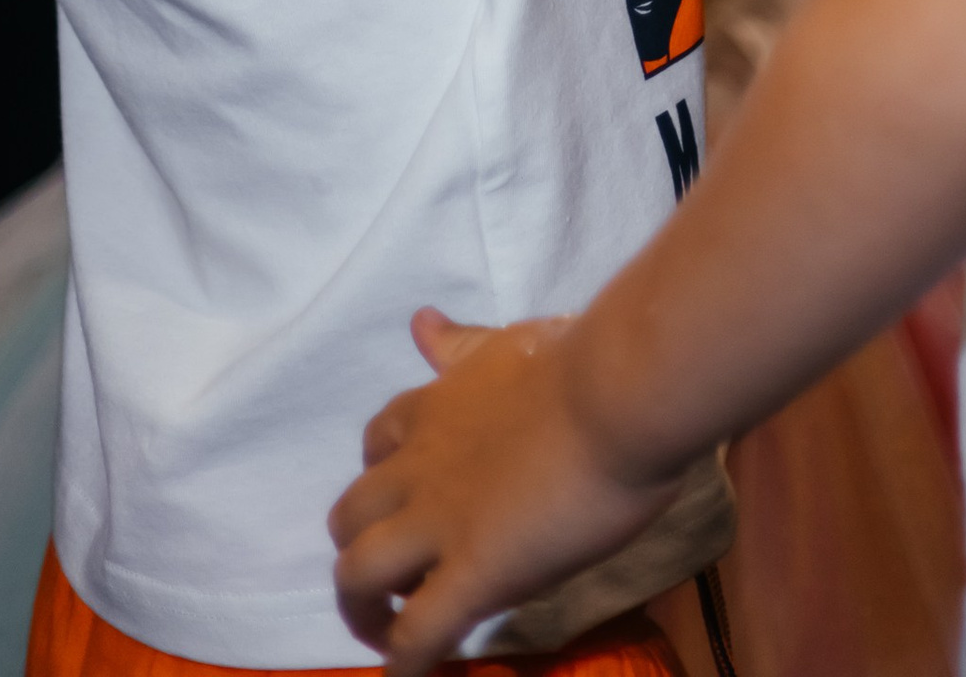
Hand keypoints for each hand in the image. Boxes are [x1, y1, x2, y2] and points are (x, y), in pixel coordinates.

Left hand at [330, 309, 678, 672]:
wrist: (617, 396)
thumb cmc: (579, 363)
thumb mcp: (503, 344)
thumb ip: (460, 346)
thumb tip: (421, 323)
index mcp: (432, 409)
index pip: (376, 444)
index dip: (384, 480)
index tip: (412, 504)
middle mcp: (419, 467)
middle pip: (348, 517)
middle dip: (360, 549)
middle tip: (402, 576)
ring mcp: (439, 523)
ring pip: (357, 576)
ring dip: (364, 613)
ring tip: (390, 637)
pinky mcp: (473, 574)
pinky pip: (417, 636)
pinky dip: (405, 663)